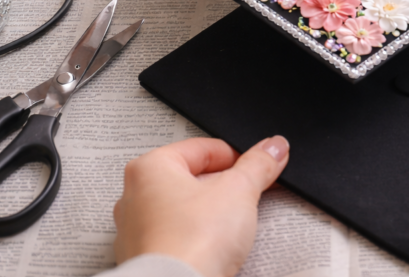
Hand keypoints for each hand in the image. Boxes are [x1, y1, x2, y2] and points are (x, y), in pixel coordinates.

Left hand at [113, 136, 289, 276]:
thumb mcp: (239, 191)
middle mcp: (135, 196)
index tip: (257, 165)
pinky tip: (216, 246)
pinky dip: (198, 236)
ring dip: (211, 212)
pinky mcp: (147, 258)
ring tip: (234, 223)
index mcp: (149, 168)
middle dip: (225, 184)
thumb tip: (273, 149)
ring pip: (184, 208)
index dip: (237, 155)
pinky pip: (178, 236)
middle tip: (249, 192)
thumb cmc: (191, 242)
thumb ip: (258, 165)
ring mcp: (137, 231)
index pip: (202, 149)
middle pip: (192, 178)